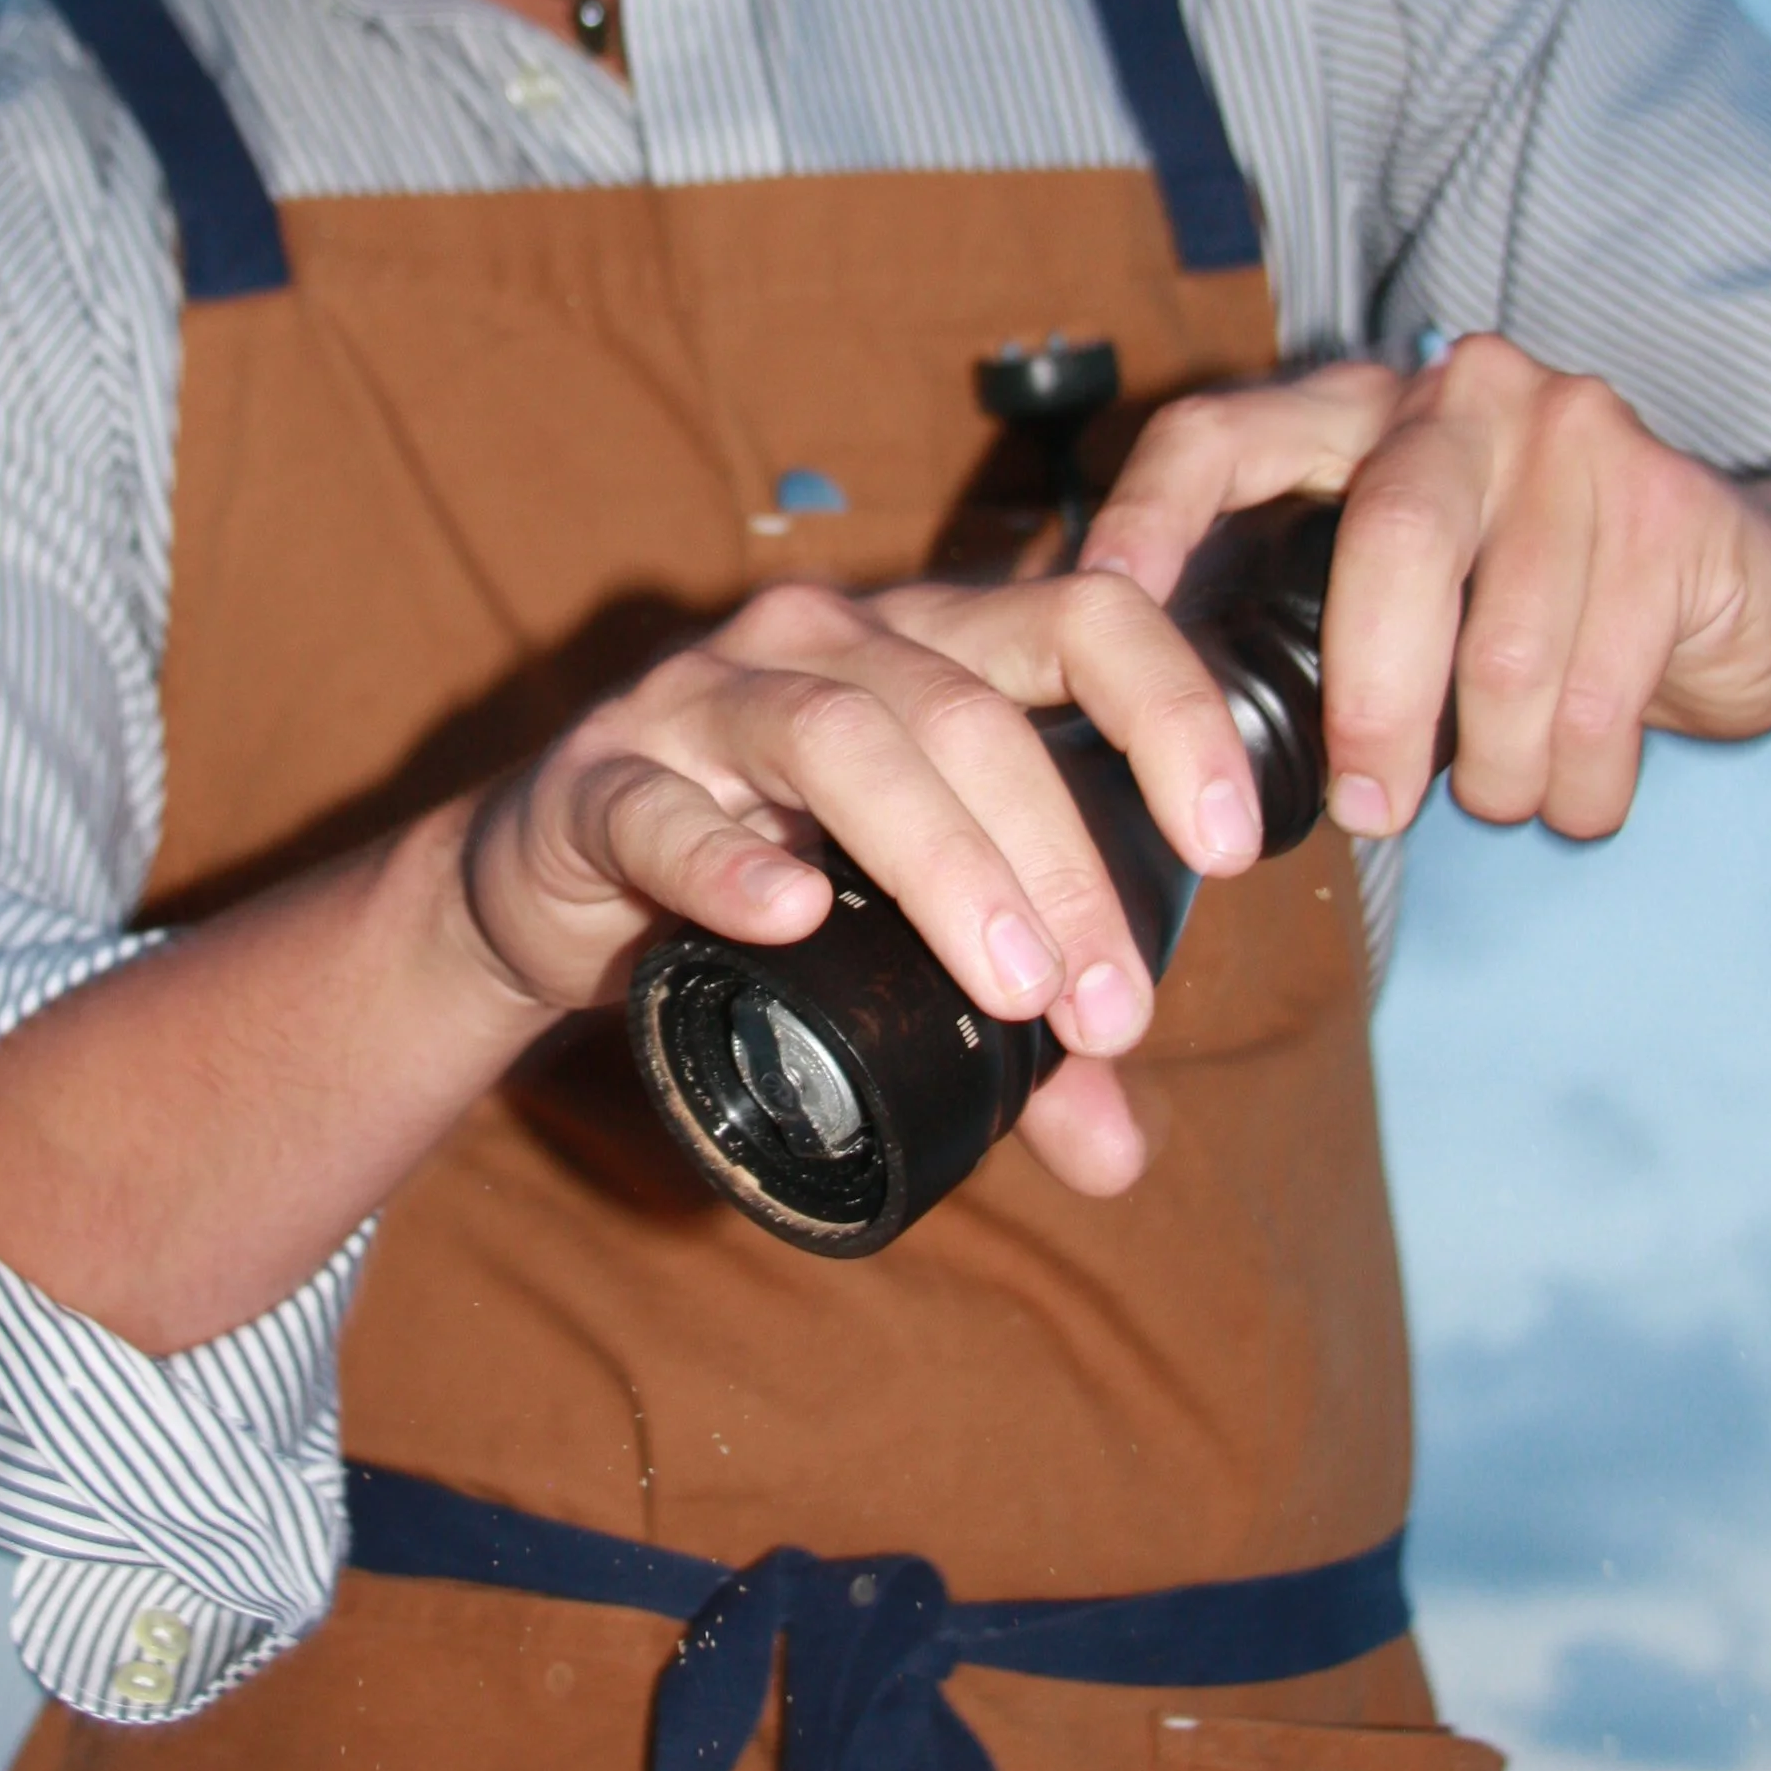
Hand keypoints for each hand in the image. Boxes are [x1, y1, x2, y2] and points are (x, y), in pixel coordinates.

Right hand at [460, 567, 1274, 1195]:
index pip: (1081, 617)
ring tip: (1009, 985)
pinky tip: (784, 919)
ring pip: (841, 740)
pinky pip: (663, 806)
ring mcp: (700, 698)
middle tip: (1111, 1009)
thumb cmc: (754, 875)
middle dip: (1059, 861)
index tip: (1230, 845)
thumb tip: (1123, 1154)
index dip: (1170, 710)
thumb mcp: (899, 938)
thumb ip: (1017, 1035)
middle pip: (969, 709)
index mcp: (927, 645)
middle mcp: (821, 642)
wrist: (540, 881)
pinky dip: (728, 861)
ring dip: (942, 862)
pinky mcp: (597, 779)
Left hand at [1078, 337, 1770, 843]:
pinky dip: (1576, 781)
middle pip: (1390, 543)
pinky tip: (1571, 791)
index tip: (1101, 612)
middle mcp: (1459, 395)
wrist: (1736, 598)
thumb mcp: (1385, 600)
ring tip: (1497, 795)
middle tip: (1370, 813)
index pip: (1219, 435)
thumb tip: (1137, 729)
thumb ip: (1282, 620)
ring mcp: (1575, 434)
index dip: (1151, 518)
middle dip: (1373, 706)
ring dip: (1495, 768)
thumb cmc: (1524, 614)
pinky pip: (1602, 689)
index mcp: (1355, 409)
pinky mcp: (1672, 506)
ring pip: (1509, 646)